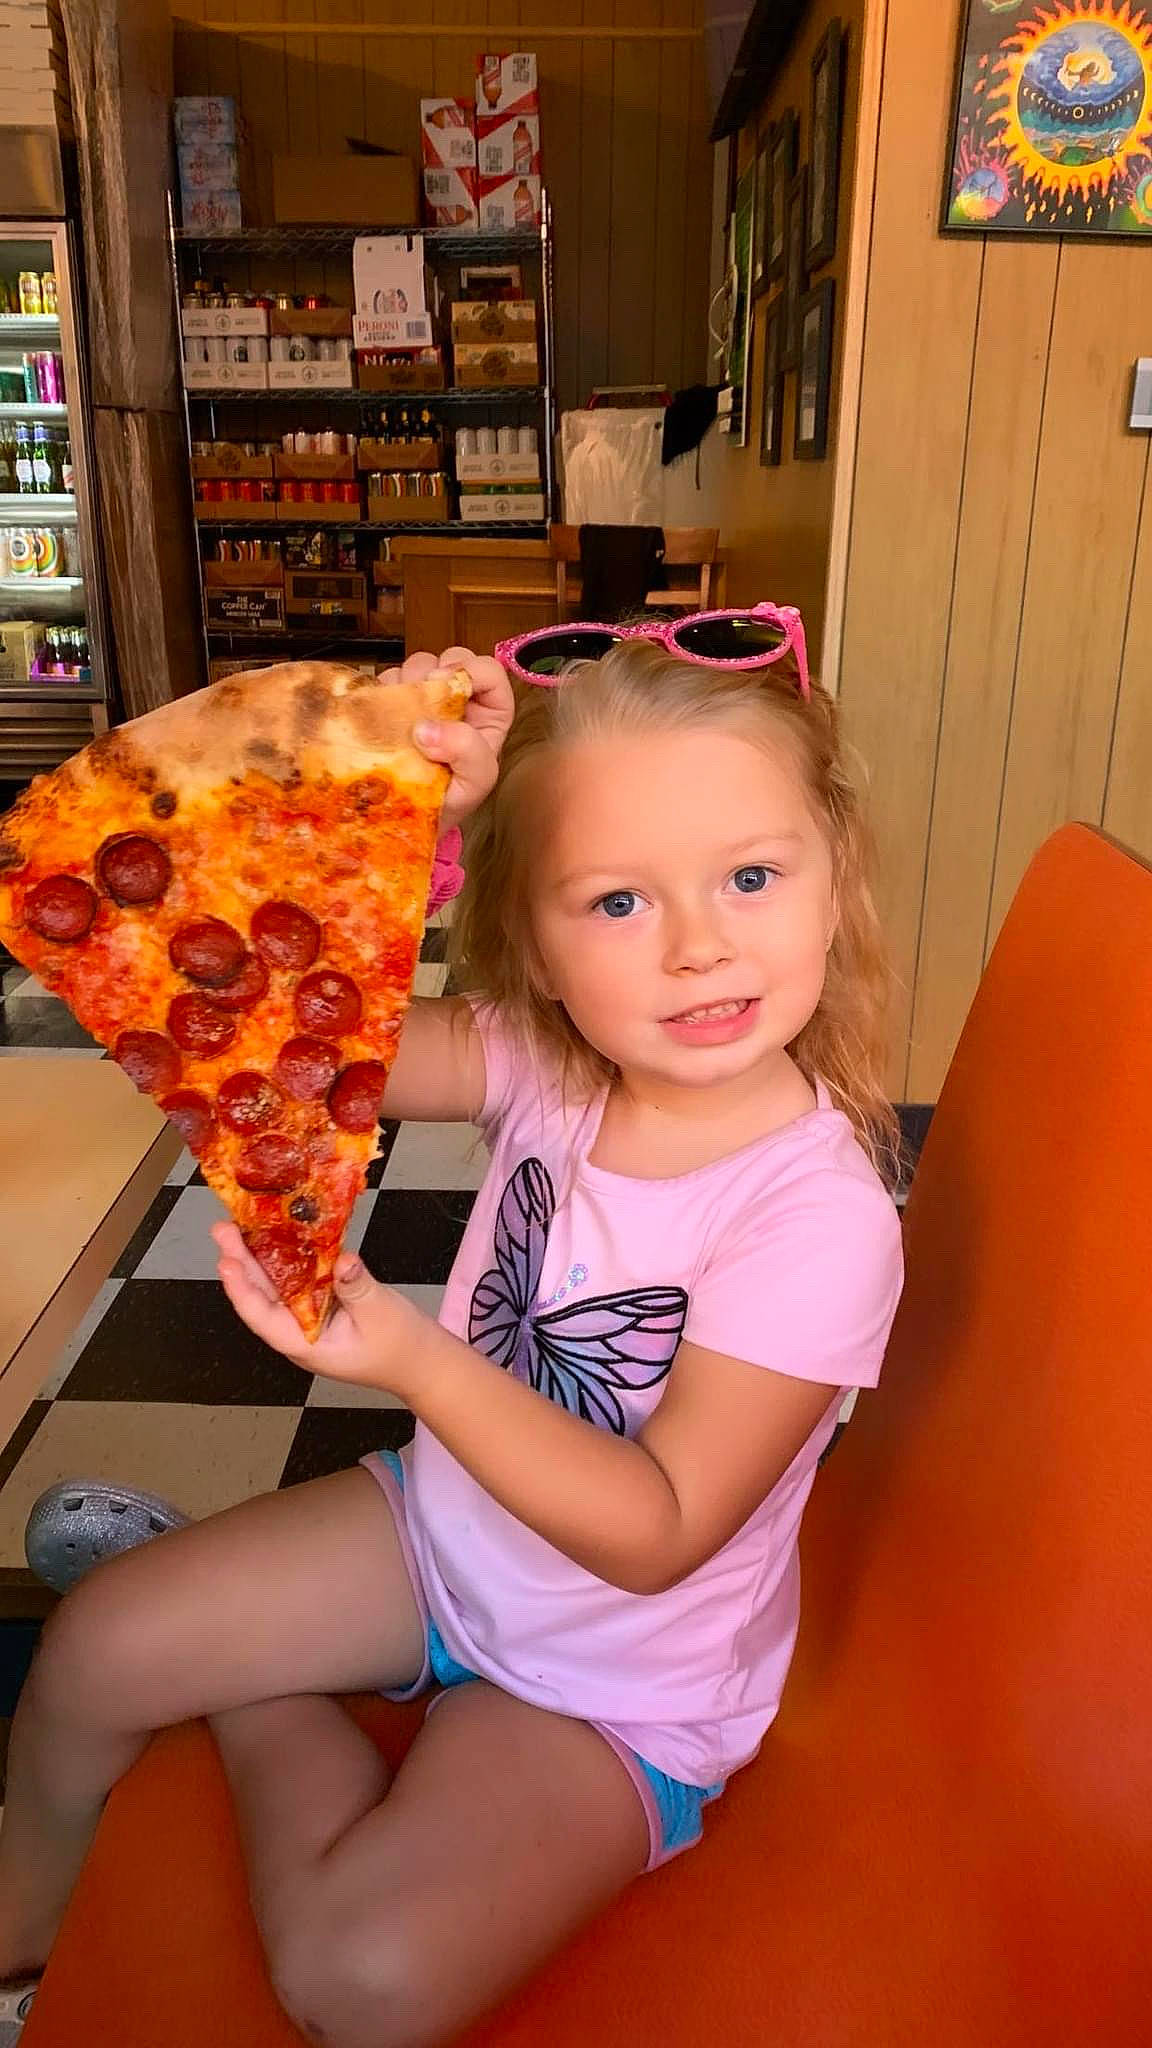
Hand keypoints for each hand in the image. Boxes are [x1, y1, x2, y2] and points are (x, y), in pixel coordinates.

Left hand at [213, 1222, 429, 1398]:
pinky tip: (278, 1234)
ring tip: (237, 1227)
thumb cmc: (402, 1347)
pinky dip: (287, 1258)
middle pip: (262, 1296)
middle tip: (224, 1229)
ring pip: (276, 1286)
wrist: (423, 1361)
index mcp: (306, 1344)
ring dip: (258, 1258)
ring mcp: (310, 1317)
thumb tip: (341, 1260)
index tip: (227, 1262)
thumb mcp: (381, 1313)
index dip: (242, 1290)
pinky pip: (298, 1279)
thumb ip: (357, 1287)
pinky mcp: (322, 1303)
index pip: (263, 1318)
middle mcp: (300, 1331)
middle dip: (241, 1262)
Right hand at [382, 645, 513, 831]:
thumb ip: (468, 753)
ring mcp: (424, 701)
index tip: (443, 682)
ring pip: (416, 666)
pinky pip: (385, 681)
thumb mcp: (475, 783)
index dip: (470, 669)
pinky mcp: (393, 704)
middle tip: (418, 694)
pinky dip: (380, 691)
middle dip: (433, 670)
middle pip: (452, 659)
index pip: (489, 672)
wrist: (407, 822)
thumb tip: (426, 728)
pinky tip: (381, 715)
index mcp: (488, 714)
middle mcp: (458, 702)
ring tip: (399, 714)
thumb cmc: (450, 802)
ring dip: (405, 682)